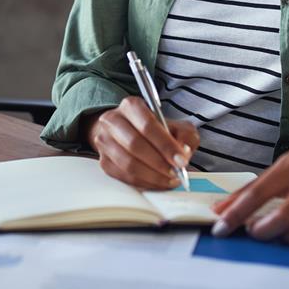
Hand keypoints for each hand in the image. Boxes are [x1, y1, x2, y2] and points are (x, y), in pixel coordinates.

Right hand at [82, 97, 199, 189]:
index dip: (166, 145)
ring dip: (152, 176)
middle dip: (159, 162)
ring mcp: (105, 142)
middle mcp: (113, 121)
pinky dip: (144, 183)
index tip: (181, 160)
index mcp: (131, 106)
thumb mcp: (175, 125)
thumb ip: (185, 135)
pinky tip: (158, 182)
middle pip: (135, 145)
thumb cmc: (156, 129)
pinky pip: (124, 177)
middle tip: (176, 172)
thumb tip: (183, 152)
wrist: (130, 131)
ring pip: (128, 164)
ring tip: (169, 179)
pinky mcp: (104, 161)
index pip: (148, 125)